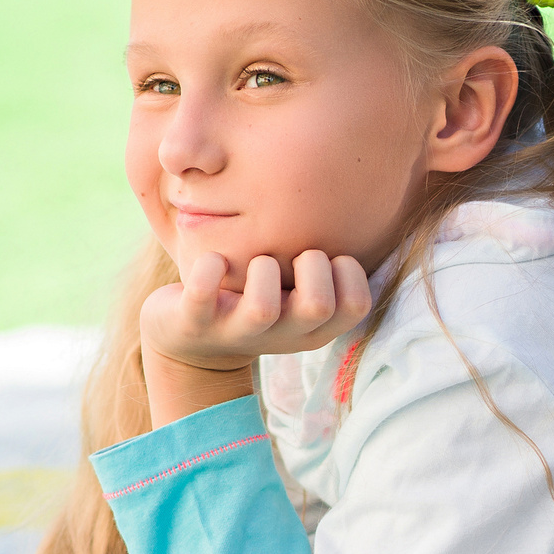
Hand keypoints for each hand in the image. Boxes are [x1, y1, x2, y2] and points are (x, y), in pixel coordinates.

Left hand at [139, 246, 371, 424]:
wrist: (196, 346)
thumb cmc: (258, 302)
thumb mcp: (297, 297)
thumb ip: (323, 271)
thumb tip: (347, 207)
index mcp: (314, 329)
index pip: (358, 305)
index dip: (350, 271)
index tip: (327, 258)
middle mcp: (283, 336)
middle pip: (319, 306)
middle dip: (311, 264)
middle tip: (292, 257)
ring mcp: (238, 332)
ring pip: (263, 308)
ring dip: (262, 268)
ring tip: (255, 262)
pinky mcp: (195, 324)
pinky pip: (202, 295)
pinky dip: (210, 266)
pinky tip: (215, 260)